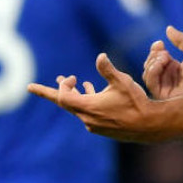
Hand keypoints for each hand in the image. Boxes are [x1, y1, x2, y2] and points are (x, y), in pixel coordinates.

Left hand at [27, 53, 160, 142]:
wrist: (150, 126)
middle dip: (51, 92)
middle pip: (64, 103)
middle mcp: (88, 119)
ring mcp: (94, 124)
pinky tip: (90, 90)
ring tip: (69, 81)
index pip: (63, 97)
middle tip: (31, 88)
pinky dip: (85, 100)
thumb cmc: (137, 103)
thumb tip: (100, 56)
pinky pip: (87, 112)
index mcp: (88, 108)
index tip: (72, 77)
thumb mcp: (122, 82)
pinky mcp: (102, 127)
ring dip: (72, 94)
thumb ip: (108, 70)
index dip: (63, 85)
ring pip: (76, 107)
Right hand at [142, 26, 182, 99]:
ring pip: (147, 74)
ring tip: (165, 57)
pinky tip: (162, 63)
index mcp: (175, 70)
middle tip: (163, 51)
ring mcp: (166, 88)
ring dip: (153, 62)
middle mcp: (169, 79)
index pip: (157, 60)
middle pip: (149, 66)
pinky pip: (150, 84)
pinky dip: (152, 71)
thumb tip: (168, 29)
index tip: (160, 43)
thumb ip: (181, 39)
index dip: (155, 50)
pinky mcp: (164, 96)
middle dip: (153, 55)